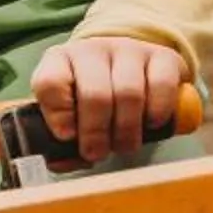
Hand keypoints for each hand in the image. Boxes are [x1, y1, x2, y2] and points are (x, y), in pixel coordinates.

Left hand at [32, 36, 187, 162]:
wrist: (127, 66)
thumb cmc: (89, 96)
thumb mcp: (68, 112)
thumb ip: (61, 141)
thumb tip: (61, 162)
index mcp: (59, 61)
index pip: (50, 82)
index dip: (58, 115)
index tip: (67, 137)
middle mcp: (92, 50)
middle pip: (94, 94)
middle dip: (96, 132)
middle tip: (98, 153)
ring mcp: (128, 49)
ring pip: (128, 93)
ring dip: (126, 129)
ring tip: (123, 145)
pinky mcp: (162, 55)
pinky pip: (161, 85)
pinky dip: (157, 112)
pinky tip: (150, 124)